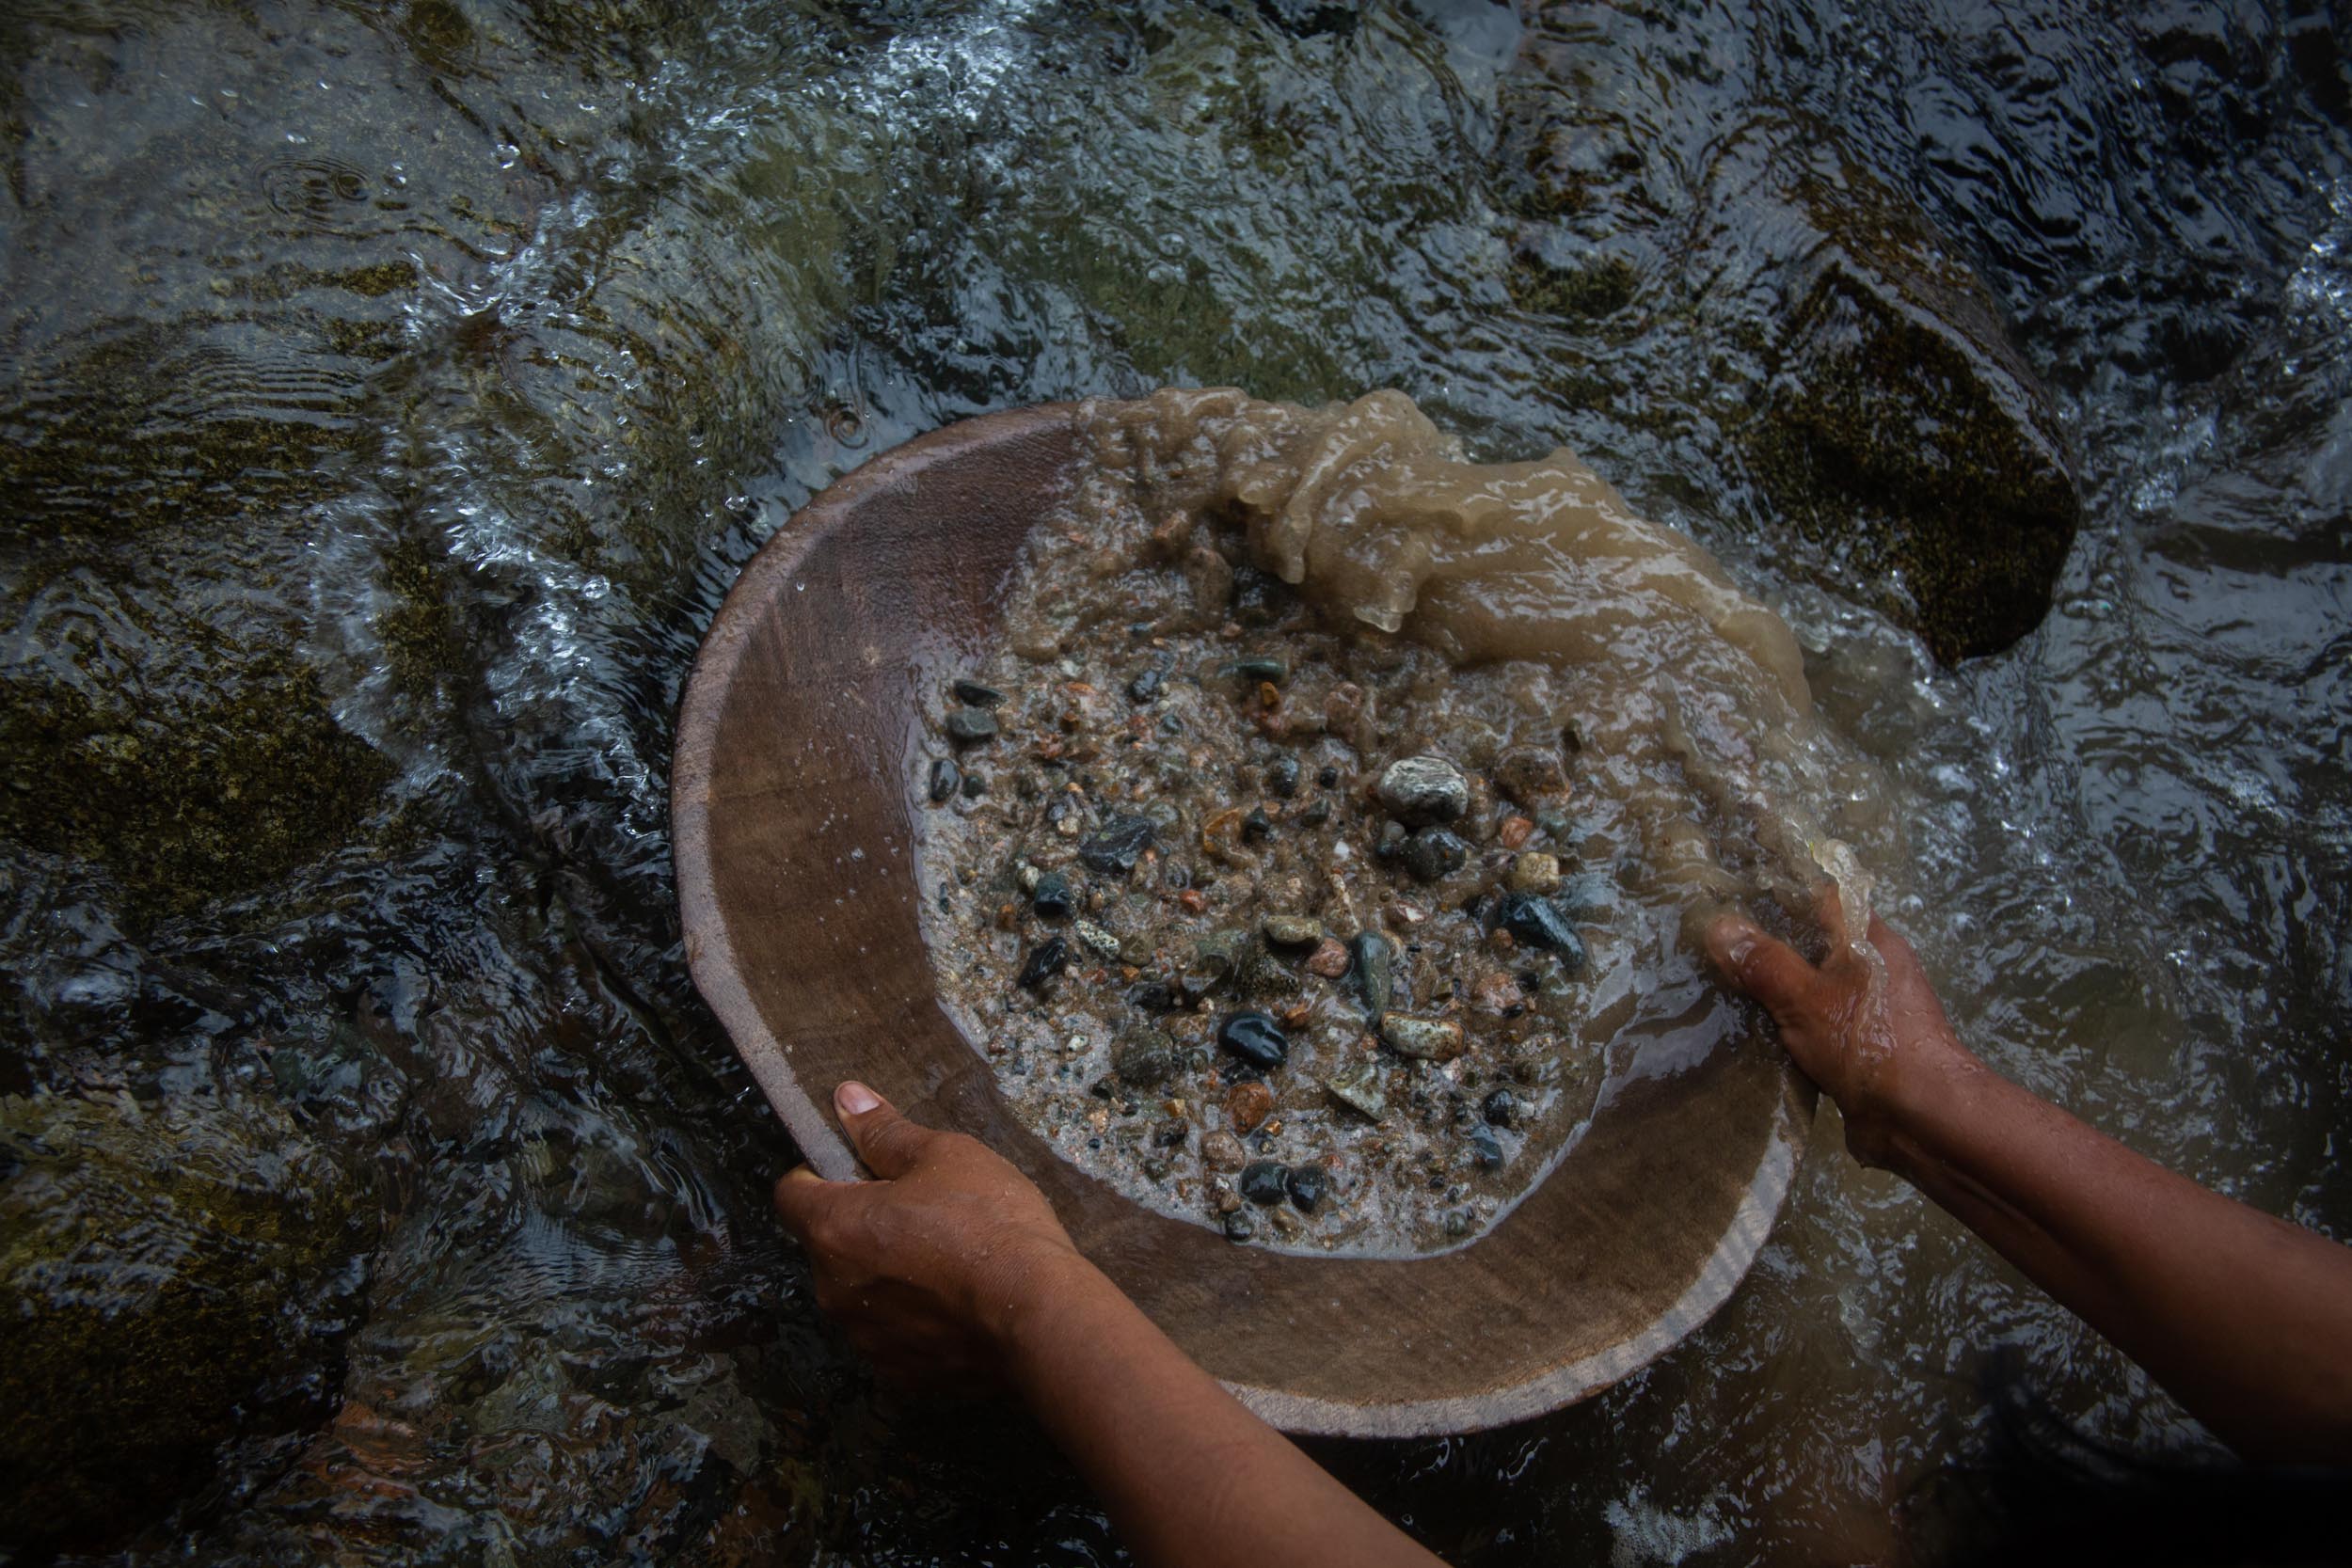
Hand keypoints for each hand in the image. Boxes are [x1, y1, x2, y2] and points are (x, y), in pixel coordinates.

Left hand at [772, 1083, 1089, 1391]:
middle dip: (861, 1227)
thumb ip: (885, 1132)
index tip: (858, 1170)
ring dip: (885, 1278)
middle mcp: (834, 1290)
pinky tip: (956, 1307)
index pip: (791, 1194)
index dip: (819, 1175)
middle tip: (920, 1212)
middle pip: (827, 1246)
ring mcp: (865, 1339)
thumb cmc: (991, 1224)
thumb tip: (847, 1099)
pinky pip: (892, 1338)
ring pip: (860, 1295)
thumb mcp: (944, 1156)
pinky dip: (913, 1322)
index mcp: (835, 1228)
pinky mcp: (899, 1376)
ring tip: (946, 1263)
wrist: (1040, 1314)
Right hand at [1704, 889, 1976, 1167]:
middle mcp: (1875, 968)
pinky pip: (1817, 1024)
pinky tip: (1750, 1033)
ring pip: (1813, 987)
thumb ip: (1764, 963)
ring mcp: (1870, 1010)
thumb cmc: (1869, 1043)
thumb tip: (1719, 926)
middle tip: (1712, 944)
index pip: (1824, 898)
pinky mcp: (1862, 1048)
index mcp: (1871, 940)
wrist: (1921, 1119)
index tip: (1731, 894)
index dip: (1780, 891)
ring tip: (1720, 987)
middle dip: (1768, 944)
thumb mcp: (1806, 998)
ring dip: (1776, 991)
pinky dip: (1788, 1026)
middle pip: (1815, 943)